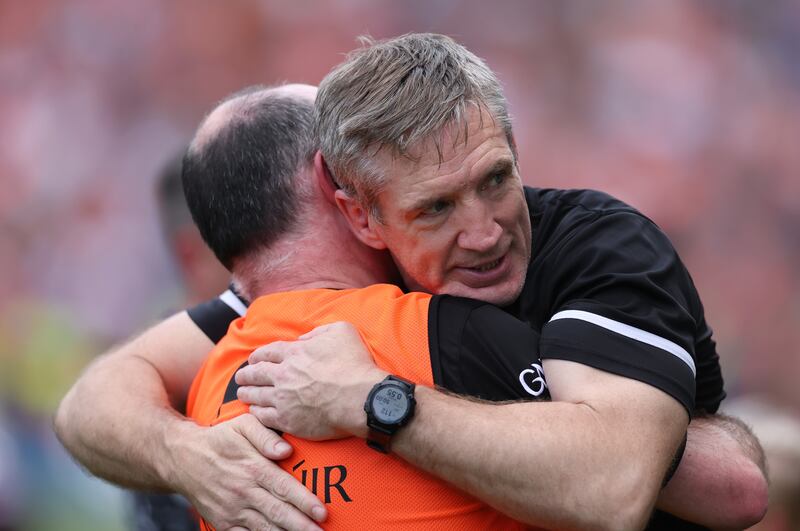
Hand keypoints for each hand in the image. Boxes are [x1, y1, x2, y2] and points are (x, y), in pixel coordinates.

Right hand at [169, 414, 326, 530]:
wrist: (183, 458)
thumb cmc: (220, 439)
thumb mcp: (242, 425)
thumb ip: (266, 436)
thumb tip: (286, 450)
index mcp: (252, 468)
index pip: (284, 487)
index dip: (305, 501)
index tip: (322, 512)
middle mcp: (244, 491)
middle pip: (278, 512)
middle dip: (302, 525)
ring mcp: (233, 510)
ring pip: (265, 528)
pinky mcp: (223, 522)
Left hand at [235, 321, 387, 439]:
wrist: (361, 398)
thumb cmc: (355, 365)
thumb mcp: (341, 331)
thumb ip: (319, 331)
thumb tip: (304, 338)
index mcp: (295, 352)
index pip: (267, 352)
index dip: (257, 356)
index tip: (253, 359)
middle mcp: (284, 374)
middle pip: (255, 373)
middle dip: (245, 374)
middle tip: (241, 377)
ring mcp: (283, 398)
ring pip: (255, 395)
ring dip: (246, 393)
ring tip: (242, 393)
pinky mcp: (288, 420)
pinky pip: (263, 416)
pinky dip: (256, 412)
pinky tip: (254, 411)